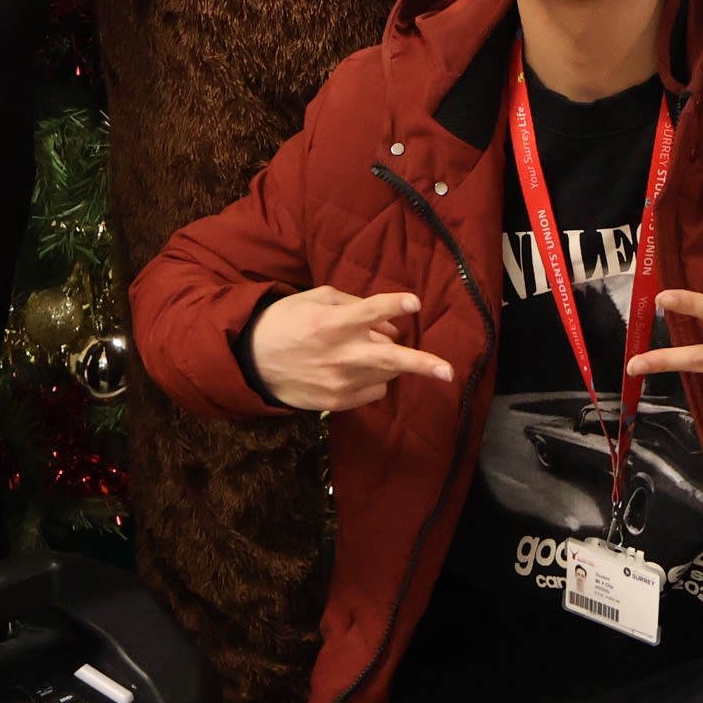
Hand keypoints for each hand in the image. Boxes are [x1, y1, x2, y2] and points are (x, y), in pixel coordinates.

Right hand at [247, 287, 453, 412]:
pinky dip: (374, 379)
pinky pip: (374, 391)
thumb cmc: (286, 321)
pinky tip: (354, 369)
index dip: (394, 305)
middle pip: (390, 359)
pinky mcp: (337, 402)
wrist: (253, 362)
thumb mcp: (315, 300)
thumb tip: (391, 325)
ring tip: (364, 349)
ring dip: (389, 361)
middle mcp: (339, 355)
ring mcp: (339, 382)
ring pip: (386, 374)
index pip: (370, 312)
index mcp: (331, 324)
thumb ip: (354, 306)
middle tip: (449, 371)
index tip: (415, 303)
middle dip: (423, 364)